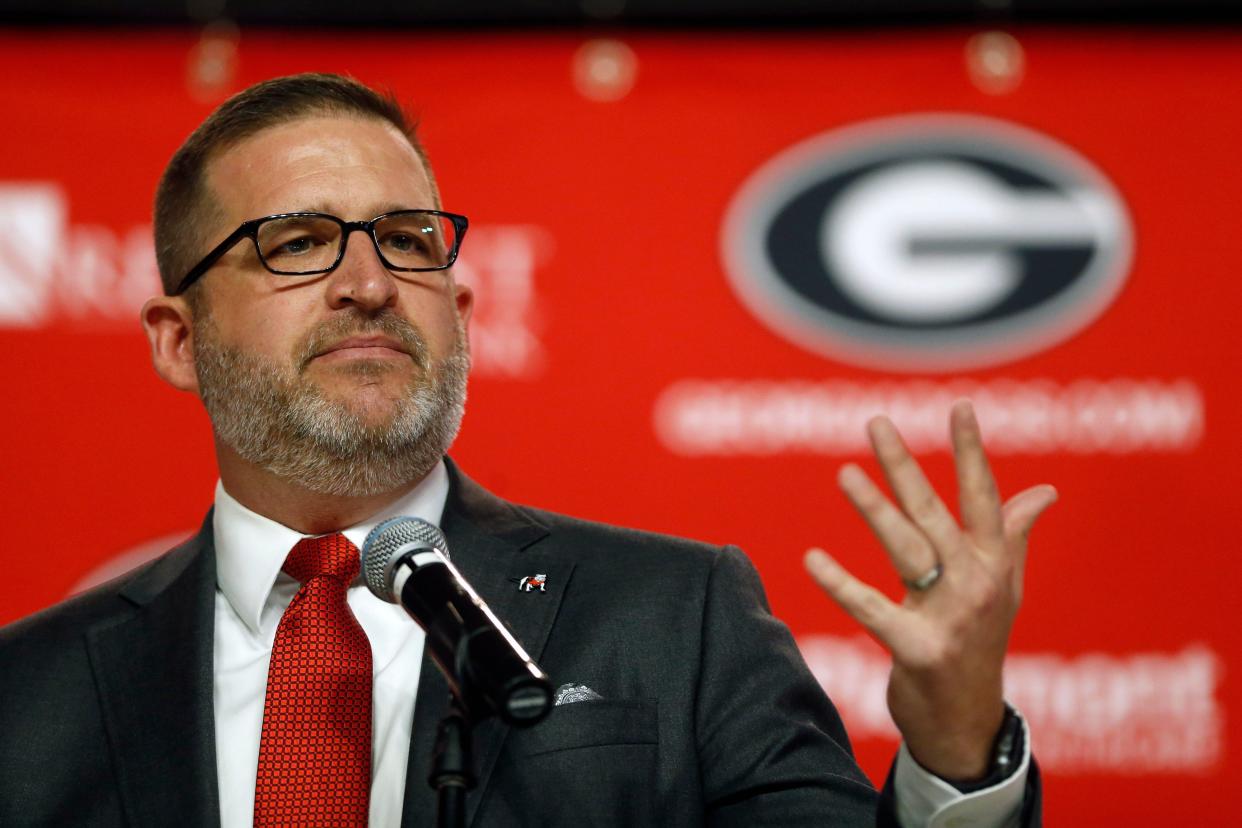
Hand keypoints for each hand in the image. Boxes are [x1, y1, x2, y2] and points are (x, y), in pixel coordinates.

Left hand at [804, 400, 1056, 780]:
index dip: (971, 451)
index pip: (982, 497)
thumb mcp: (1006, 588)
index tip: (960, 405)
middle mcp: (977, 583)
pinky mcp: (918, 649)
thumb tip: (1045, 491)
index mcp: (995, 563)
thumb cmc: (981, 644)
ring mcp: (950, 617)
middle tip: (875, 422)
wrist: (968, 723)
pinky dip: (841, 585)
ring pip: (906, 550)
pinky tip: (812, 558)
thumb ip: (1014, 534)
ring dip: (875, 509)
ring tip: (845, 473)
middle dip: (904, 466)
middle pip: (934, 513)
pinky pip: (872, 610)